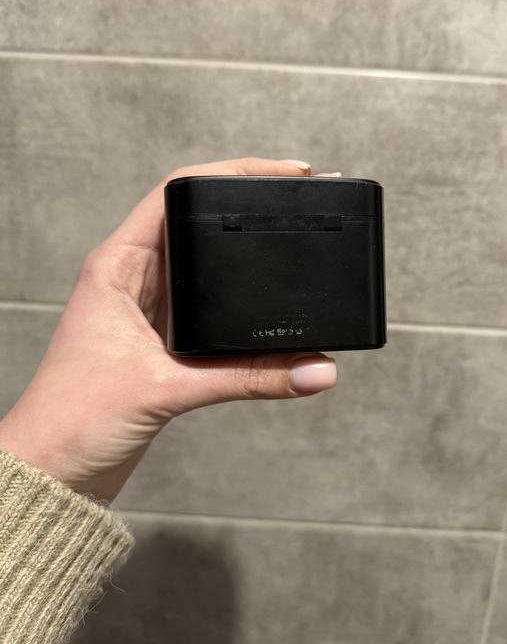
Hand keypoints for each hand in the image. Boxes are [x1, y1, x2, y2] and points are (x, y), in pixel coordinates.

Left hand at [0, 158, 336, 502]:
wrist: (53, 471)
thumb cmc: (75, 420)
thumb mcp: (170, 390)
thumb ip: (250, 379)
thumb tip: (315, 370)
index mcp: (117, 265)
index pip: (176, 191)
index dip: (232, 171)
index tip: (284, 173)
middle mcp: (132, 277)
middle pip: (196, 219)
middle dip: (248, 204)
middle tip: (299, 199)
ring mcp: (148, 307)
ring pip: (204, 261)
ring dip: (243, 249)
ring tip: (292, 237)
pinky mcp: (161, 338)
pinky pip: (210, 304)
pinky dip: (240, 298)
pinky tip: (268, 299)